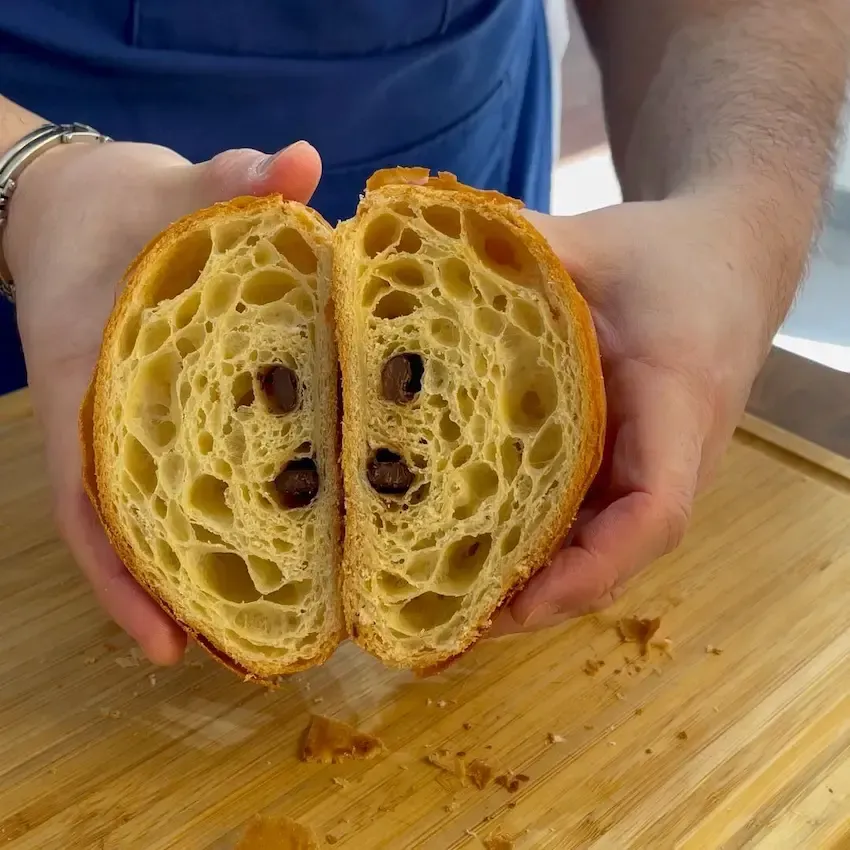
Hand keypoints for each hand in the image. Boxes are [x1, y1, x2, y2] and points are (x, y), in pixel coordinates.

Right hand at [7, 139, 321, 663]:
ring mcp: (136, 420)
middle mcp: (105, 419)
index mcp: (88, 383)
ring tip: (257, 629)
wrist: (80, 198)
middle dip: (171, 597)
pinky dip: (215, 511)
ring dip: (196, 572)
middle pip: (127, 528)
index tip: (167, 644)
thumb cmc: (116, 202)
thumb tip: (305, 161)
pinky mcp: (170, 410)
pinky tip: (273, 537)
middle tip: (238, 657)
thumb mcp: (171, 186)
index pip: (89, 497)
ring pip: (154, 511)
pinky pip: (184, 472)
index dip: (120, 579)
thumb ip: (231, 178)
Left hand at [494, 194, 781, 633]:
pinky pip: (593, 521)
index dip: (590, 568)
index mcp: (676, 402)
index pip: (654, 511)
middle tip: (452, 615)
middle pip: (618, 554)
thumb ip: (520, 248)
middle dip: (543, 597)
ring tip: (453, 599)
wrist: (727, 261)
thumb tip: (420, 245)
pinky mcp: (631, 461)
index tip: (519, 600)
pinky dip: (543, 546)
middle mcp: (674, 455)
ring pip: (603, 547)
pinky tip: (480, 547)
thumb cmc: (670, 256)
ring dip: (538, 581)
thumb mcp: (596, 242)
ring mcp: (653, 465)